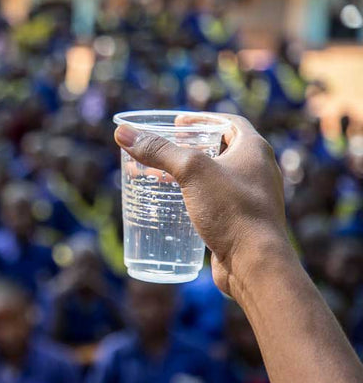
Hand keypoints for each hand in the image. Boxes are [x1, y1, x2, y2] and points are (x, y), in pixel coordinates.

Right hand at [115, 113, 288, 296]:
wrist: (255, 263)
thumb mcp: (191, 172)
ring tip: (163, 177)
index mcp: (255, 150)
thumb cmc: (231, 211)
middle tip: (166, 149)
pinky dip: (196, 198)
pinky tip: (177, 206)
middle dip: (192, 147)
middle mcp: (258, 171)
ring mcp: (253, 198)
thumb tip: (123, 133)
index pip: (229, 122)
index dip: (202, 119)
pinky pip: (217, 202)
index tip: (178, 123)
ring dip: (191, 174)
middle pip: (222, 149)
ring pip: (218, 178)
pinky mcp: (243, 222)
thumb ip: (158, 150)